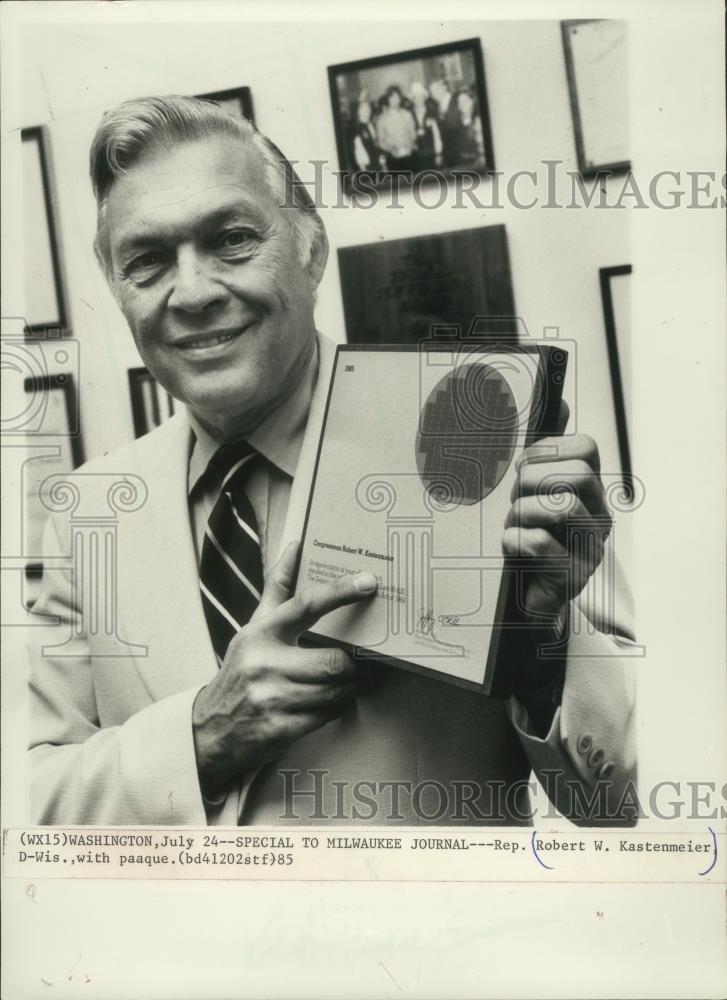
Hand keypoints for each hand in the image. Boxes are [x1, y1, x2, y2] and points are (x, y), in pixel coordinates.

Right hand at [192, 542, 377, 798]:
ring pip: (335, 691)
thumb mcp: (254, 628)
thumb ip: (277, 589)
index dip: (340, 592)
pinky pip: (327, 715)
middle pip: (334, 662)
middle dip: (359, 665)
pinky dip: (339, 706)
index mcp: (263, 632)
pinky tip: (338, 700)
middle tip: (373, 660)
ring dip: (354, 687)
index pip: (306, 605)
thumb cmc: (242, 669)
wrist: (209, 728)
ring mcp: (271, 697)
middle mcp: (265, 663)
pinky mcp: (279, 728)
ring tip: (359, 680)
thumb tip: (295, 545)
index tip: (368, 582)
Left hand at [502, 401, 611, 618]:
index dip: (547, 449)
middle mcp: (598, 517)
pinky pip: (539, 543)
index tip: (524, 466)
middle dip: (533, 481)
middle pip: (579, 475)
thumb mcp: (536, 492)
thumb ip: (546, 451)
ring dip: (521, 512)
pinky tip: (513, 547)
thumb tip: (559, 403)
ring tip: (514, 525)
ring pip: (559, 507)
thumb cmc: (532, 542)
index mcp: (591, 492)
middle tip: (517, 499)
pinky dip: (514, 540)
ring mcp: (589, 549)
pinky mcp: (572, 577)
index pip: (586, 449)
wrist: (531, 599)